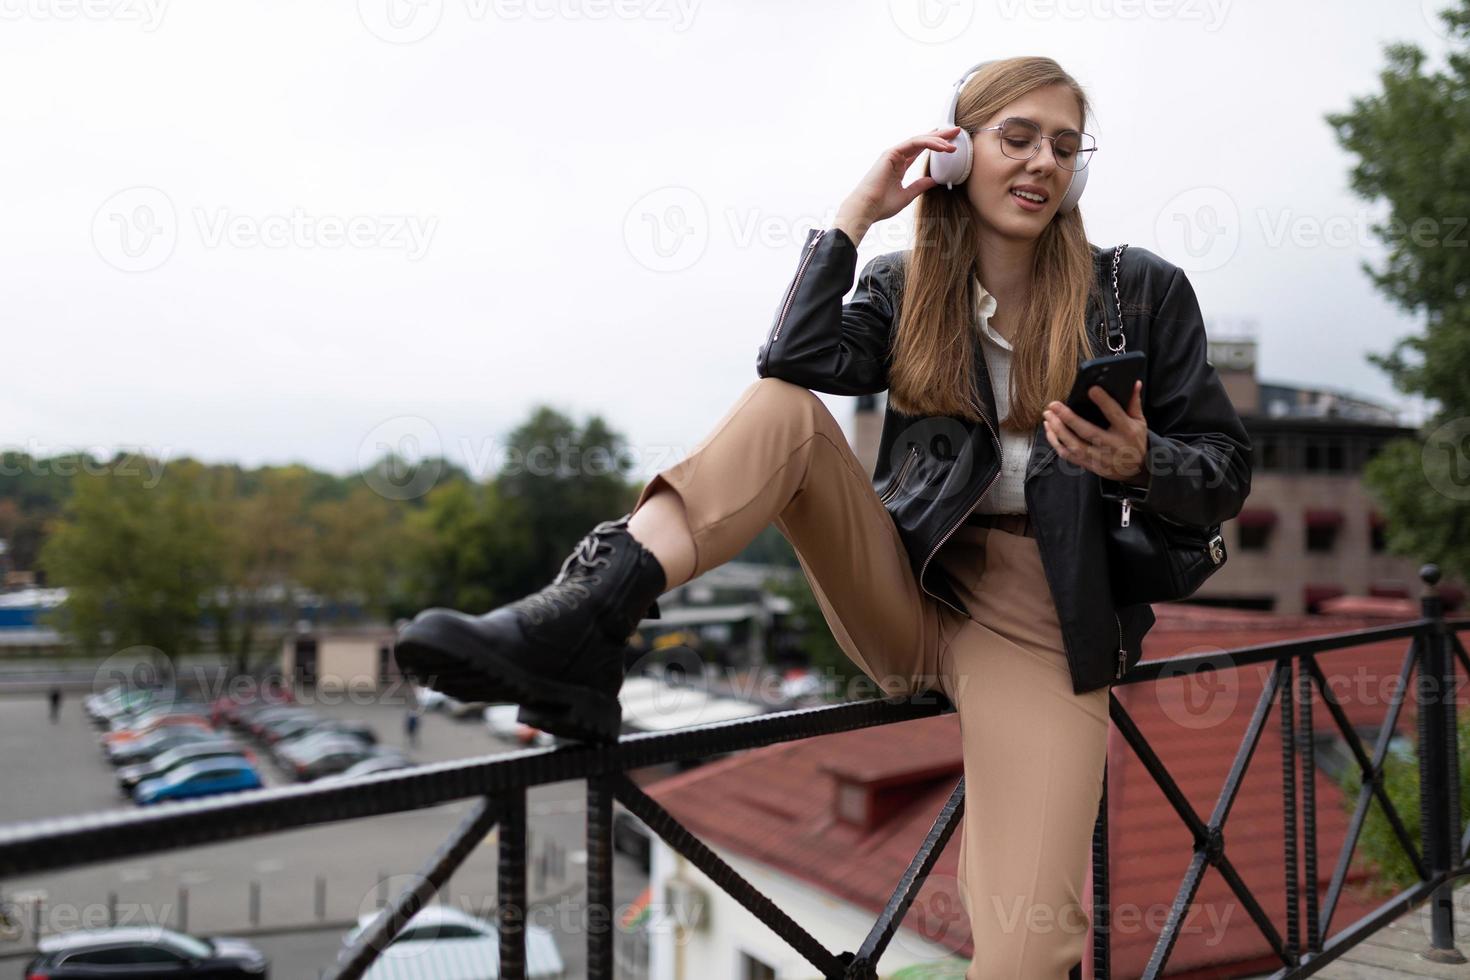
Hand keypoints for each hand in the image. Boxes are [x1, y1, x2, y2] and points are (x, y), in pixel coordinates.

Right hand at [842, 127, 961, 225]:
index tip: (950, 144)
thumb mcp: (907, 195)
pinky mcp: (891, 153)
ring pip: (919, 140)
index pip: (920, 150)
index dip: (935, 145)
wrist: (867, 209)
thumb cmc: (881, 205)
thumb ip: (919, 186)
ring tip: (953, 138)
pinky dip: (929, 143)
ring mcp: (893, 153)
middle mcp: (896, 157)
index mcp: (899, 166)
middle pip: (922, 142)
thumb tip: (934, 180)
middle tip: (956, 132)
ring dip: (938, 138)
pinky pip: (914, 143)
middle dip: (939, 136)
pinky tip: (942, 146)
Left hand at [1042, 381, 1149, 483]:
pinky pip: (1068, 456)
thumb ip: (1134, 403)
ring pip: (1074, 446)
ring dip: (1058, 431)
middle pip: (1087, 432)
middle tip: (1054, 405)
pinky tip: (1049, 431)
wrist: (1138, 470)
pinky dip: (1056, 443)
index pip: (1114, 414)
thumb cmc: (1136, 441)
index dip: (1103, 402)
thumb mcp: (1139, 421)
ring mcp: (1100, 458)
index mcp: (1126, 431)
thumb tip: (1134, 383)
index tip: (1091, 389)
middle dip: (1068, 418)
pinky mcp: (1090, 465)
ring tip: (1048, 416)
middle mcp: (1112, 445)